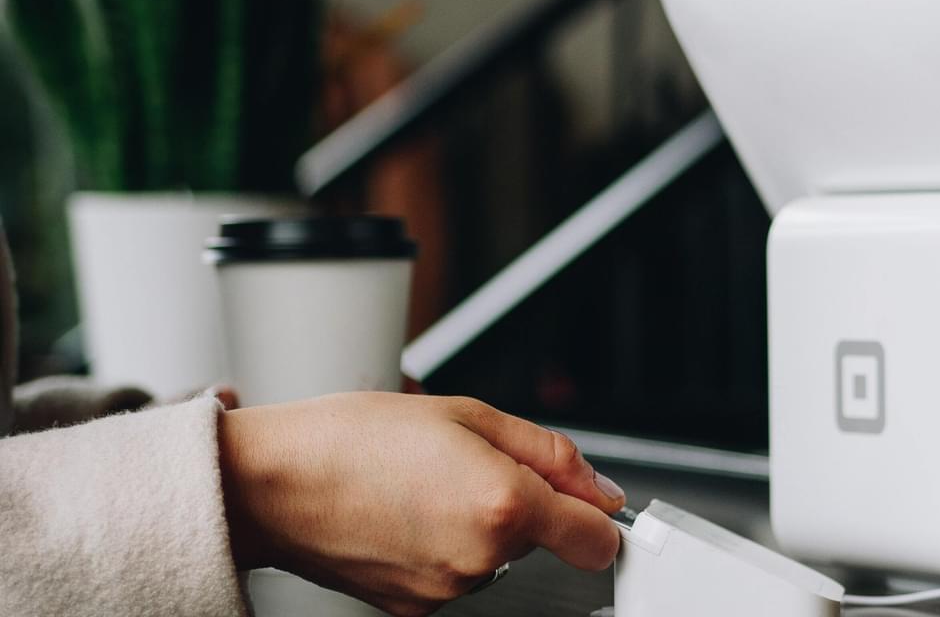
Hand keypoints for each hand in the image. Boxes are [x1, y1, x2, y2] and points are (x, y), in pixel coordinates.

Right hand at [219, 392, 625, 615]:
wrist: (269, 483)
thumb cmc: (351, 439)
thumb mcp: (466, 414)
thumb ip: (549, 452)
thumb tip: (598, 486)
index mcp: (502, 505)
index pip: (597, 540)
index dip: (597, 514)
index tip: (588, 501)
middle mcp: (480, 560)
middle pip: (540, 538)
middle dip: (520, 500)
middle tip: (463, 462)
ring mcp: (447, 591)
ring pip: (496, 555)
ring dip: (477, 522)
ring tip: (423, 485)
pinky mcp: (415, 610)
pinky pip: (456, 573)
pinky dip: (443, 545)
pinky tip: (405, 514)